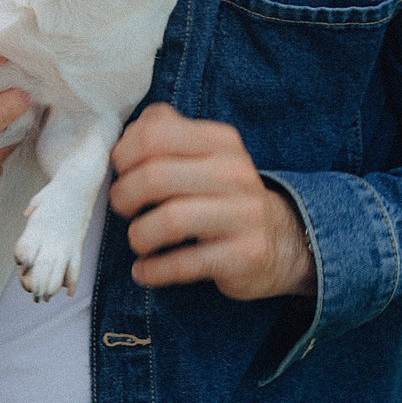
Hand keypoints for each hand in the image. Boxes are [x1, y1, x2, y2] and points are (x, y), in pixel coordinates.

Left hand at [108, 103, 314, 301]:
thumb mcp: (203, 153)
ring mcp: (243, 215)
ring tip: (138, 241)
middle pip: (155, 177)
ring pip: (169, 220)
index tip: (121, 173)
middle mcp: (235, 173)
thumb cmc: (222, 194)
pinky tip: (144, 271)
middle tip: (125, 209)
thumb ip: (165, 131)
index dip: (123, 155)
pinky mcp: (244, 255)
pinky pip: (184, 264)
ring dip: (139, 235)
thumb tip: (126, 136)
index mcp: (220, 141)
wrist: (280, 240)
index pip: (154, 134)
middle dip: (124, 197)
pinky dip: (153, 270)